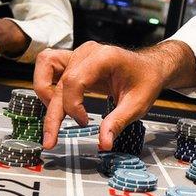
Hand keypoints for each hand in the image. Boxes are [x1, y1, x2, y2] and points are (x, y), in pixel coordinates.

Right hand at [33, 42, 165, 150]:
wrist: (150, 68)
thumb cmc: (146, 81)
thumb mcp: (137, 104)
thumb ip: (118, 122)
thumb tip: (104, 143)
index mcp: (104, 57)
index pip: (73, 80)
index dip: (73, 106)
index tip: (85, 123)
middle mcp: (87, 52)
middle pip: (58, 81)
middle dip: (52, 114)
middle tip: (50, 140)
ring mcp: (79, 54)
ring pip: (46, 65)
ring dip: (44, 92)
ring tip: (55, 116)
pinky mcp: (74, 60)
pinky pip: (50, 66)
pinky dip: (48, 85)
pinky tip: (58, 104)